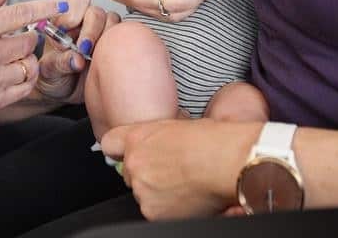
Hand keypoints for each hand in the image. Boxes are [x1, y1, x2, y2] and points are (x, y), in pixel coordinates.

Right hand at [0, 0, 66, 128]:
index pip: (23, 13)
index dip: (45, 7)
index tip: (59, 4)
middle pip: (30, 41)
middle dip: (25, 39)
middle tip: (12, 41)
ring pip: (30, 65)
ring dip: (24, 61)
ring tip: (8, 60)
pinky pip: (25, 87)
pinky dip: (23, 80)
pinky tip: (11, 74)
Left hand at [34, 0, 120, 102]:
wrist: (67, 92)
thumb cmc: (53, 78)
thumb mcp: (49, 73)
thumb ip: (59, 63)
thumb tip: (75, 59)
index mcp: (62, 21)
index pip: (72, 3)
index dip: (71, 15)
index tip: (66, 33)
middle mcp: (83, 21)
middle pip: (94, 11)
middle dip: (90, 29)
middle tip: (83, 48)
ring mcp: (101, 30)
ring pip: (111, 19)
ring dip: (104, 36)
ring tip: (94, 55)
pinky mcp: (115, 40)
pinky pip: (123, 34)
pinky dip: (117, 43)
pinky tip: (105, 57)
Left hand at [100, 118, 261, 219]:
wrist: (227, 162)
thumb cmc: (213, 140)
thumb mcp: (180, 125)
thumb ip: (161, 135)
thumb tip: (164, 140)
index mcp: (138, 137)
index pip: (110, 143)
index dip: (120, 149)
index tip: (128, 152)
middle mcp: (134, 163)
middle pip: (131, 173)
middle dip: (147, 173)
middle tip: (172, 170)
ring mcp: (142, 189)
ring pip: (144, 193)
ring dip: (159, 191)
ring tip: (186, 183)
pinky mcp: (152, 212)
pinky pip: (156, 211)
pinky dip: (170, 208)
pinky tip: (188, 196)